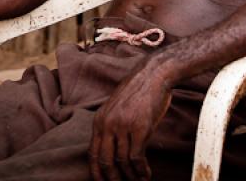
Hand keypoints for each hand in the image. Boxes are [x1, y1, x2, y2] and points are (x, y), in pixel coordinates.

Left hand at [89, 64, 171, 180]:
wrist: (153, 74)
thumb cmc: (138, 91)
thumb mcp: (116, 107)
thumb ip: (111, 125)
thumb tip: (111, 150)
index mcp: (99, 120)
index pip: (92, 154)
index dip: (97, 173)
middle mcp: (108, 124)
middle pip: (106, 161)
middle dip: (113, 179)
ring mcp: (123, 126)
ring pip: (122, 162)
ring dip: (131, 177)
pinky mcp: (139, 128)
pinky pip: (137, 158)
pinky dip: (141, 170)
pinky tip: (146, 174)